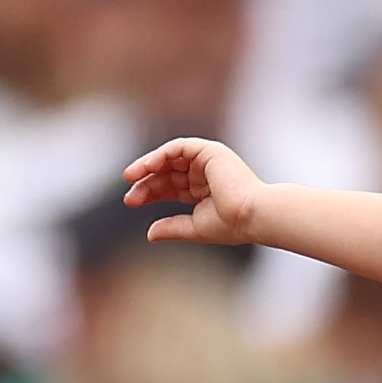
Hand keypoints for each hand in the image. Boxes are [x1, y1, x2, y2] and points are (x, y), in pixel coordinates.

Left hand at [122, 137, 270, 246]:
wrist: (252, 215)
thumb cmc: (233, 224)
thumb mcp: (194, 227)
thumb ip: (172, 227)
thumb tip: (150, 234)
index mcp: (206, 190)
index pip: (172, 187)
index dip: (150, 193)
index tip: (132, 201)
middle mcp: (207, 173)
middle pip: (167, 173)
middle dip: (146, 183)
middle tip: (129, 196)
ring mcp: (209, 161)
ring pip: (170, 158)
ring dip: (147, 165)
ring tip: (130, 177)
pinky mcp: (210, 151)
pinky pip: (178, 147)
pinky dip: (160, 155)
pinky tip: (146, 167)